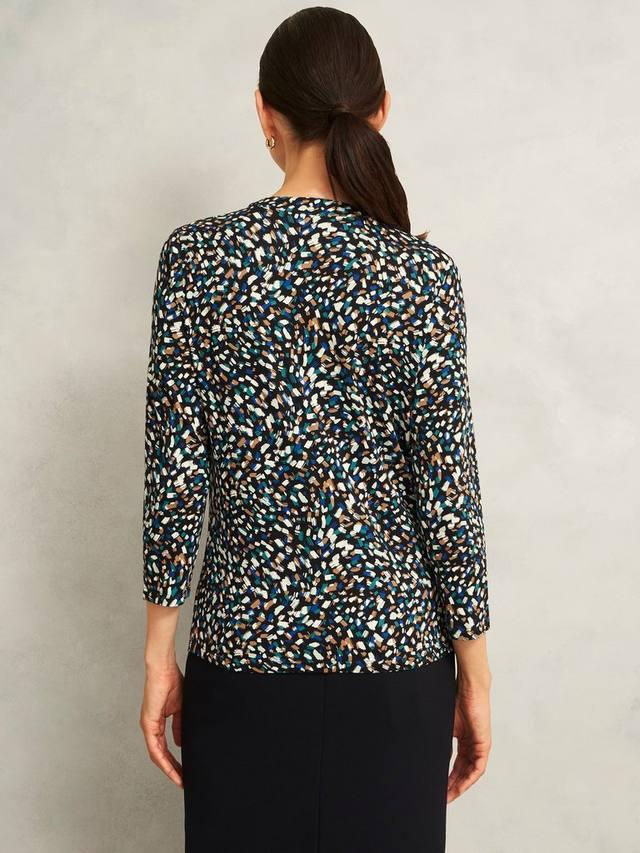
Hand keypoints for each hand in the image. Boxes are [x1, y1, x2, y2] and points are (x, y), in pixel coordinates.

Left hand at [139, 661, 183, 787]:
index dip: (174, 761)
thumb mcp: (180, 708)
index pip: (164, 748)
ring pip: (156, 755)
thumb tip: (180, 742)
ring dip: (168, 769)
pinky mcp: (148, 723)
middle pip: (160, 755)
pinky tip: (170, 768)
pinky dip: (162, 760)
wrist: (164, 669)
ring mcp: (148, 726)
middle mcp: (150, 727)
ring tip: (179, 779)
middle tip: (183, 781)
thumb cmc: (172, 682)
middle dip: (172, 770)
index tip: (185, 772)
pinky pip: (154, 747)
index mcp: (157, 722)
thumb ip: (179, 726)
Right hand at [447, 677, 491, 802]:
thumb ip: (439, 739)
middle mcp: (472, 745)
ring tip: (449, 795)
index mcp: (463, 739)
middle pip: (463, 772)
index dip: (448, 778)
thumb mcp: (443, 725)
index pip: (455, 764)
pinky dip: (469, 778)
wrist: (468, 687)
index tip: (439, 789)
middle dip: (452, 786)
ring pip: (470, 772)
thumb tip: (423, 752)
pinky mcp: (484, 744)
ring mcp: (479, 745)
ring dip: (460, 785)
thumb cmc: (455, 699)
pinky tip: (461, 786)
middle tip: (442, 798)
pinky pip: (478, 768)